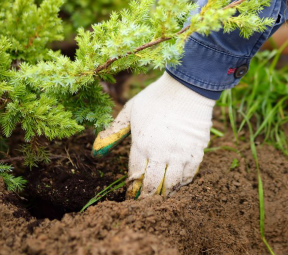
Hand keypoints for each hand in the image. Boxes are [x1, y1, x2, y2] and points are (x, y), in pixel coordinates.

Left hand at [92, 73, 214, 198]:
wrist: (187, 88)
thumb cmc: (155, 98)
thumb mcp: (130, 112)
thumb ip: (114, 132)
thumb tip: (95, 151)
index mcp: (141, 144)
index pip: (134, 175)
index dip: (131, 188)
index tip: (128, 195)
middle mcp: (160, 153)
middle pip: (153, 185)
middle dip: (146, 197)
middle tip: (142, 203)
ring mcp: (180, 154)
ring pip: (172, 185)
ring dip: (164, 193)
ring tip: (158, 197)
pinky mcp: (196, 153)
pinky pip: (189, 176)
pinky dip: (181, 183)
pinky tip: (176, 184)